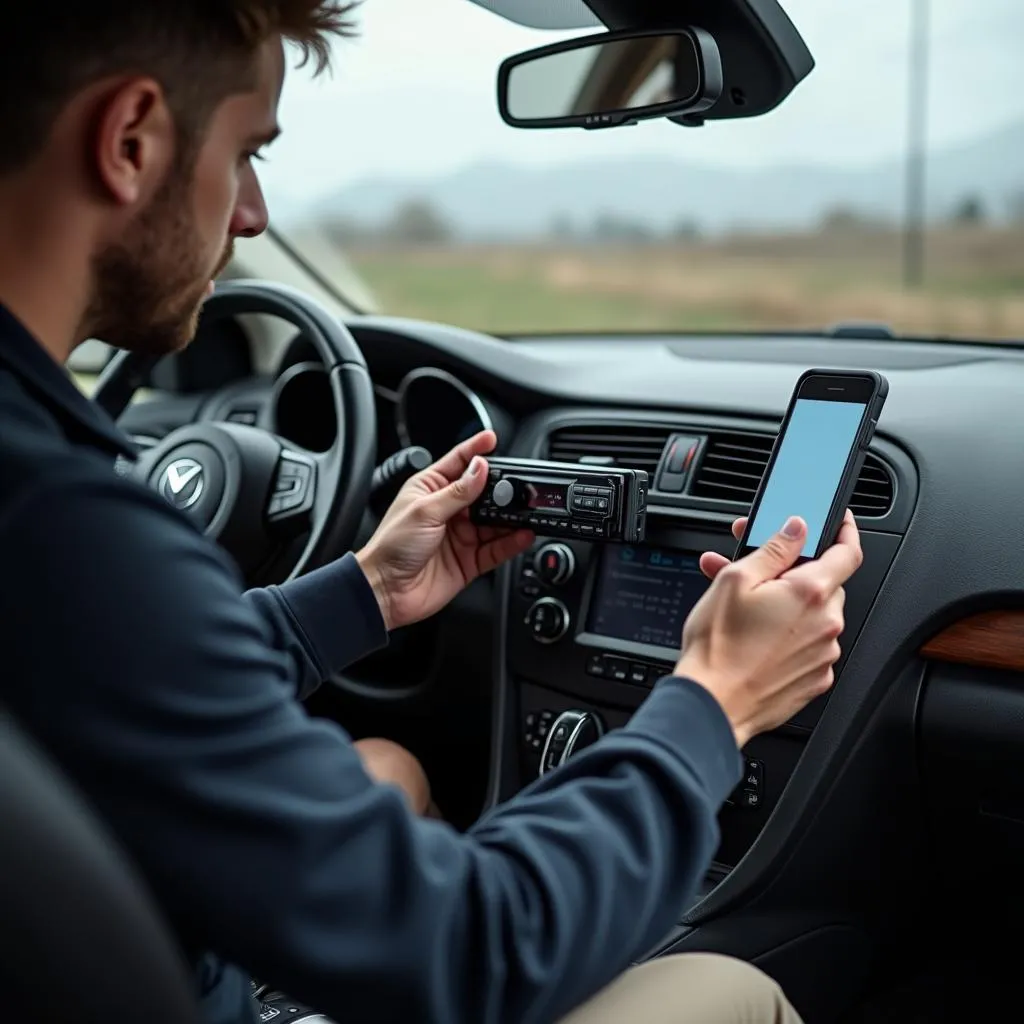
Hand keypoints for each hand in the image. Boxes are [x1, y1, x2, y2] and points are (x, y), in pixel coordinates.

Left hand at [356, 431, 533, 630]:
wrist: (385, 591)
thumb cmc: (391, 547)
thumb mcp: (425, 511)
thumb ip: (458, 492)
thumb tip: (481, 468)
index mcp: (431, 489)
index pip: (459, 462)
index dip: (476, 449)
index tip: (493, 439)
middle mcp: (448, 510)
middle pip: (483, 493)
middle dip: (502, 489)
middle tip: (517, 486)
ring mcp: (460, 535)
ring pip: (494, 522)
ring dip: (510, 517)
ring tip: (526, 511)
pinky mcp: (469, 560)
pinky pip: (496, 548)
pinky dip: (511, 542)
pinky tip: (523, 534)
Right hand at [675, 510, 861, 747]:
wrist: (714, 703)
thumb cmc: (719, 648)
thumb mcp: (735, 582)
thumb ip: (774, 549)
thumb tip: (796, 529)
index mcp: (810, 593)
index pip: (848, 552)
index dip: (844, 532)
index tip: (838, 523)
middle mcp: (826, 623)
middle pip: (825, 584)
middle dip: (795, 574)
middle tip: (759, 572)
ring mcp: (824, 654)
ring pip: (815, 615)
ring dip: (789, 606)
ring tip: (747, 609)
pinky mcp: (815, 678)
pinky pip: (811, 646)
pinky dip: (791, 637)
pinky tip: (758, 638)